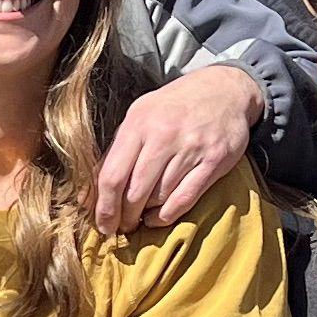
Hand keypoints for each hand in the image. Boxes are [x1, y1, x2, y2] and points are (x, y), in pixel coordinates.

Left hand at [91, 62, 261, 234]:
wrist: (225, 89)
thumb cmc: (174, 106)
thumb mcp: (141, 114)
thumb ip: (118, 148)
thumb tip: (91, 189)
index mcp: (139, 122)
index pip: (112, 175)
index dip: (103, 207)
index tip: (102, 223)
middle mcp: (164, 135)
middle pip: (134, 192)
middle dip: (124, 216)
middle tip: (121, 227)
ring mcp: (191, 148)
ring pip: (159, 197)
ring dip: (145, 213)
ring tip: (139, 218)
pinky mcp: (214, 161)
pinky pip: (185, 198)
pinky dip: (168, 215)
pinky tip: (158, 217)